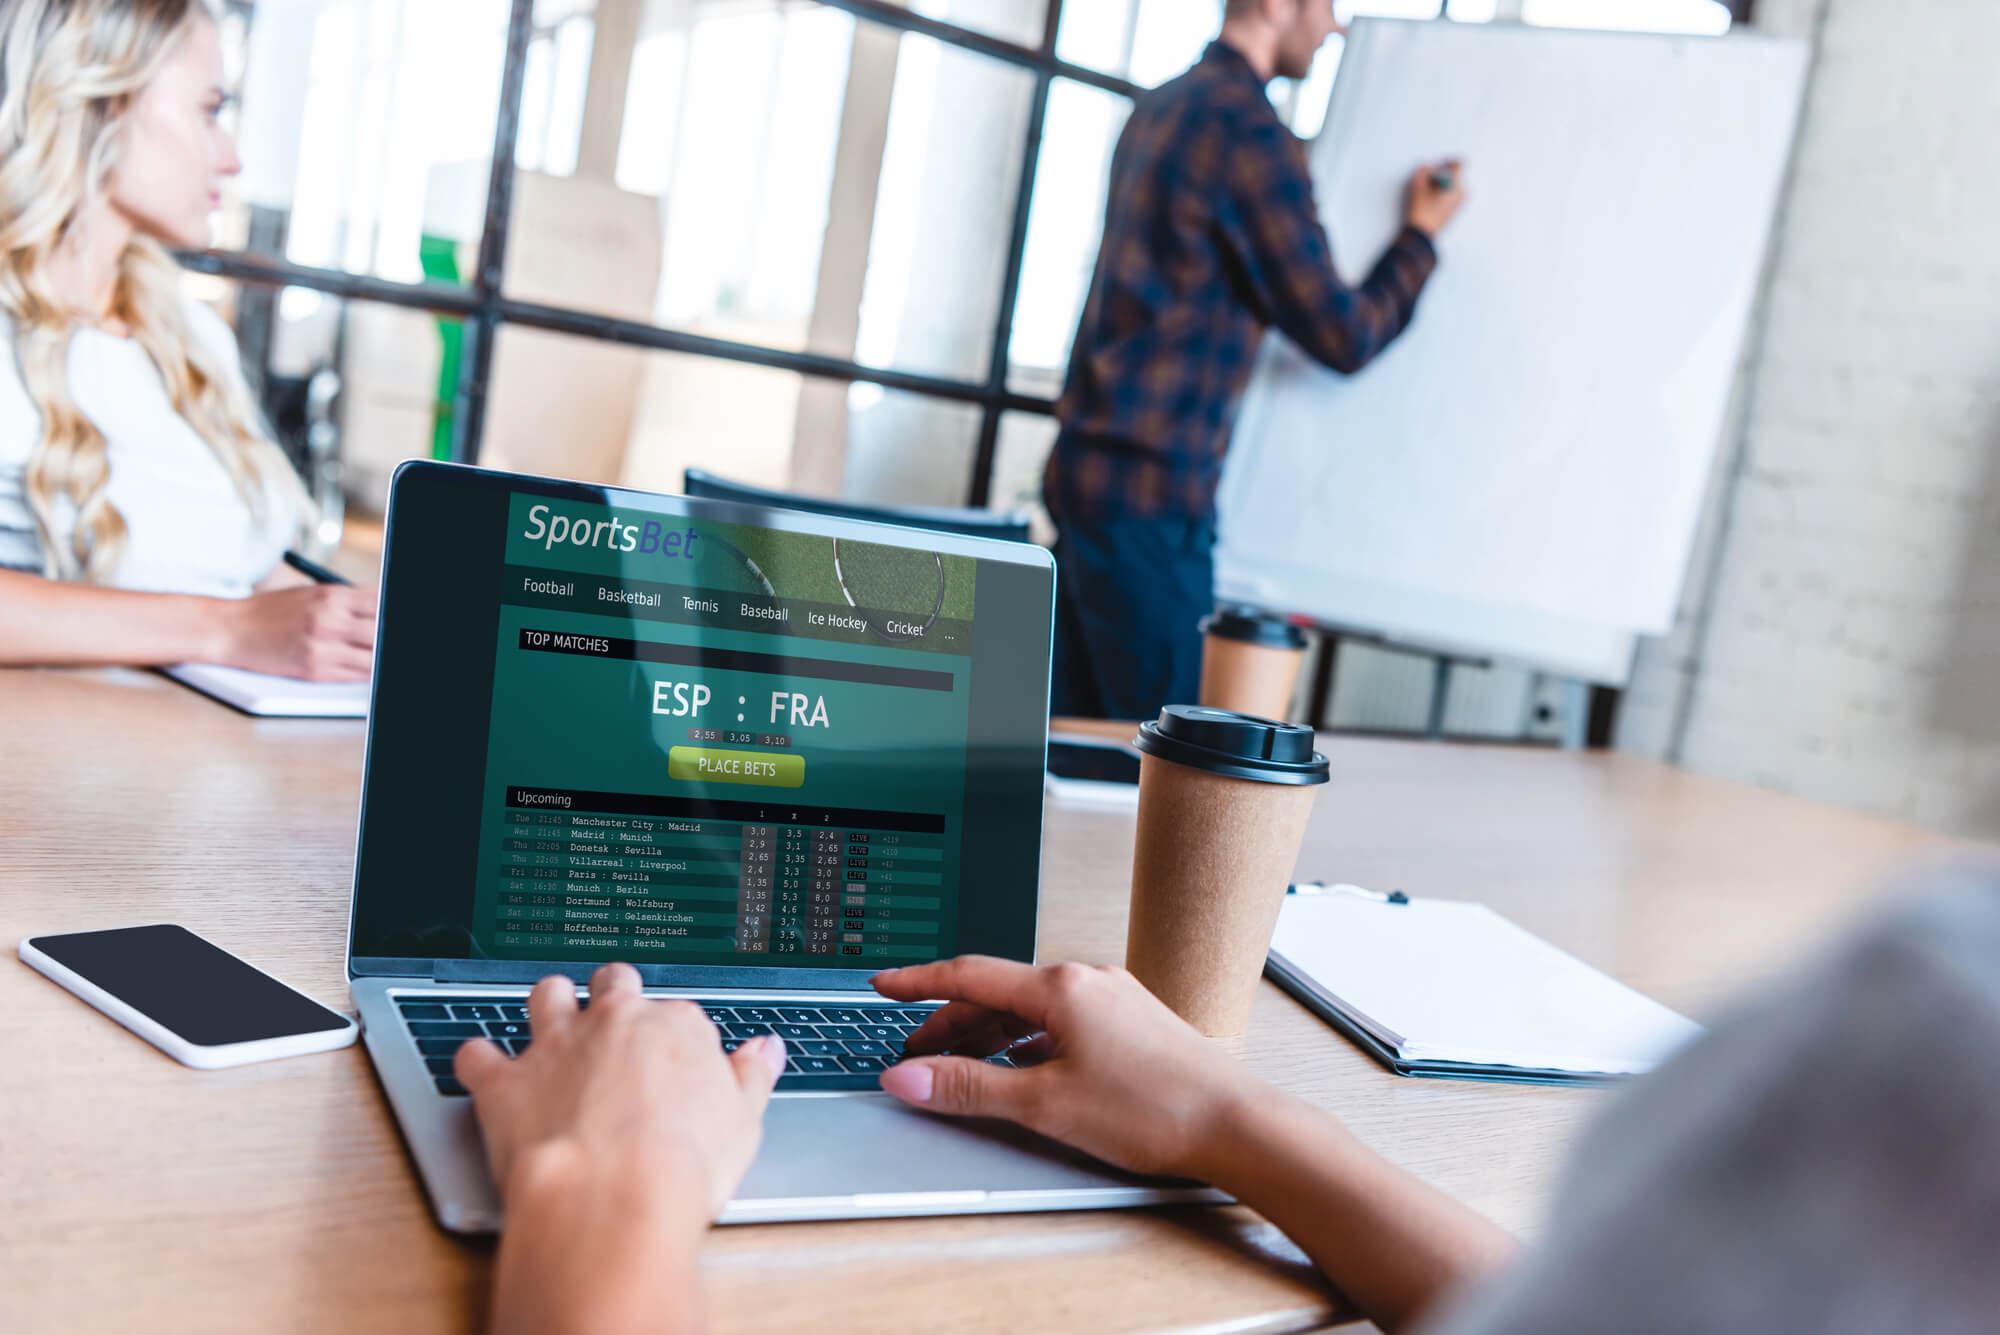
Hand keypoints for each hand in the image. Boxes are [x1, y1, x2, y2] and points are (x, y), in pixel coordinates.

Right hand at [214, 584, 375, 680]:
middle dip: (387, 636)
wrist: (231, 630)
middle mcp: (331, 620)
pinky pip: (356, 675)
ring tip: (378, 654)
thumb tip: (382, 607)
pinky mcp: (315, 671)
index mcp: (332, 596)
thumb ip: (348, 600)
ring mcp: (324, 648)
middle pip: (382, 631)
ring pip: (374, 657)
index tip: (395, 618)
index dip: (391, 614)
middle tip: (385, 639)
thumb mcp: (312, 594)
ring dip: (379, 656)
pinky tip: (369, 668)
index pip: (382, 602)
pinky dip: (366, 673)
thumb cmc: (271, 611)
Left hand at [456, 963, 786, 1220]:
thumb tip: (765, 1051)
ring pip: (545, 996)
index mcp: (675, 1027)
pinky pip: (477, 1054)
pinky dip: (476, 1059)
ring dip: (547, 1002)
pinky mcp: (504, 1082)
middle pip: (614, 984)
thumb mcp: (743, 1122)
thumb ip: (751, 1077)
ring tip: (551, 1015)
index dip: (674, 1037)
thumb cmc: (683, 1166)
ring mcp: (555, 1047)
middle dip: (613, 995)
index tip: (674, 1060)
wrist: (613, 1196)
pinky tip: (480, 1065)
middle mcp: (613, 1023)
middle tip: (616, 1019)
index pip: (678, 1014)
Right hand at [871, 957, 1264, 1179]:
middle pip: (999, 993)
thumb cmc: (1156, 1110)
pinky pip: (1064, 1022)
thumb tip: (909, 1078)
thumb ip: (969, 1089)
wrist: (1238, 1125)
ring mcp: (1115, 1000)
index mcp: (1061, 986)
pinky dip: (1029, 1043)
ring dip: (990, 1036)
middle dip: (950, 1022)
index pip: (970, 975)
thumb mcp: (1045, 1103)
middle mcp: (1089, 980)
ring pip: (1033, 1010)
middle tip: (914, 1052)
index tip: (884, 984)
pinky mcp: (1134, 1025)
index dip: (919, 983)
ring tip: (960, 1068)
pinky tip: (1023, 1071)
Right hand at [1403, 159, 1465, 239]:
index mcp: (1455, 184)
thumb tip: (1428, 166)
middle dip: (1442, 174)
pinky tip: (1432, 201)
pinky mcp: (1456, 210)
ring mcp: (1460, 202)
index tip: (1440, 164)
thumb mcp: (1417, 185)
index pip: (1459, 164)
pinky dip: (1443, 193)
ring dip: (1442, 184)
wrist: (1422, 233)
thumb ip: (1423, 170)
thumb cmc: (1420, 210)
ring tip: (1428, 193)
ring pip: (1453, 185)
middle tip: (1429, 180)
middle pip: (1455, 175)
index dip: (1448, 161)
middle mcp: (1462, 192)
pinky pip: (1452, 194)